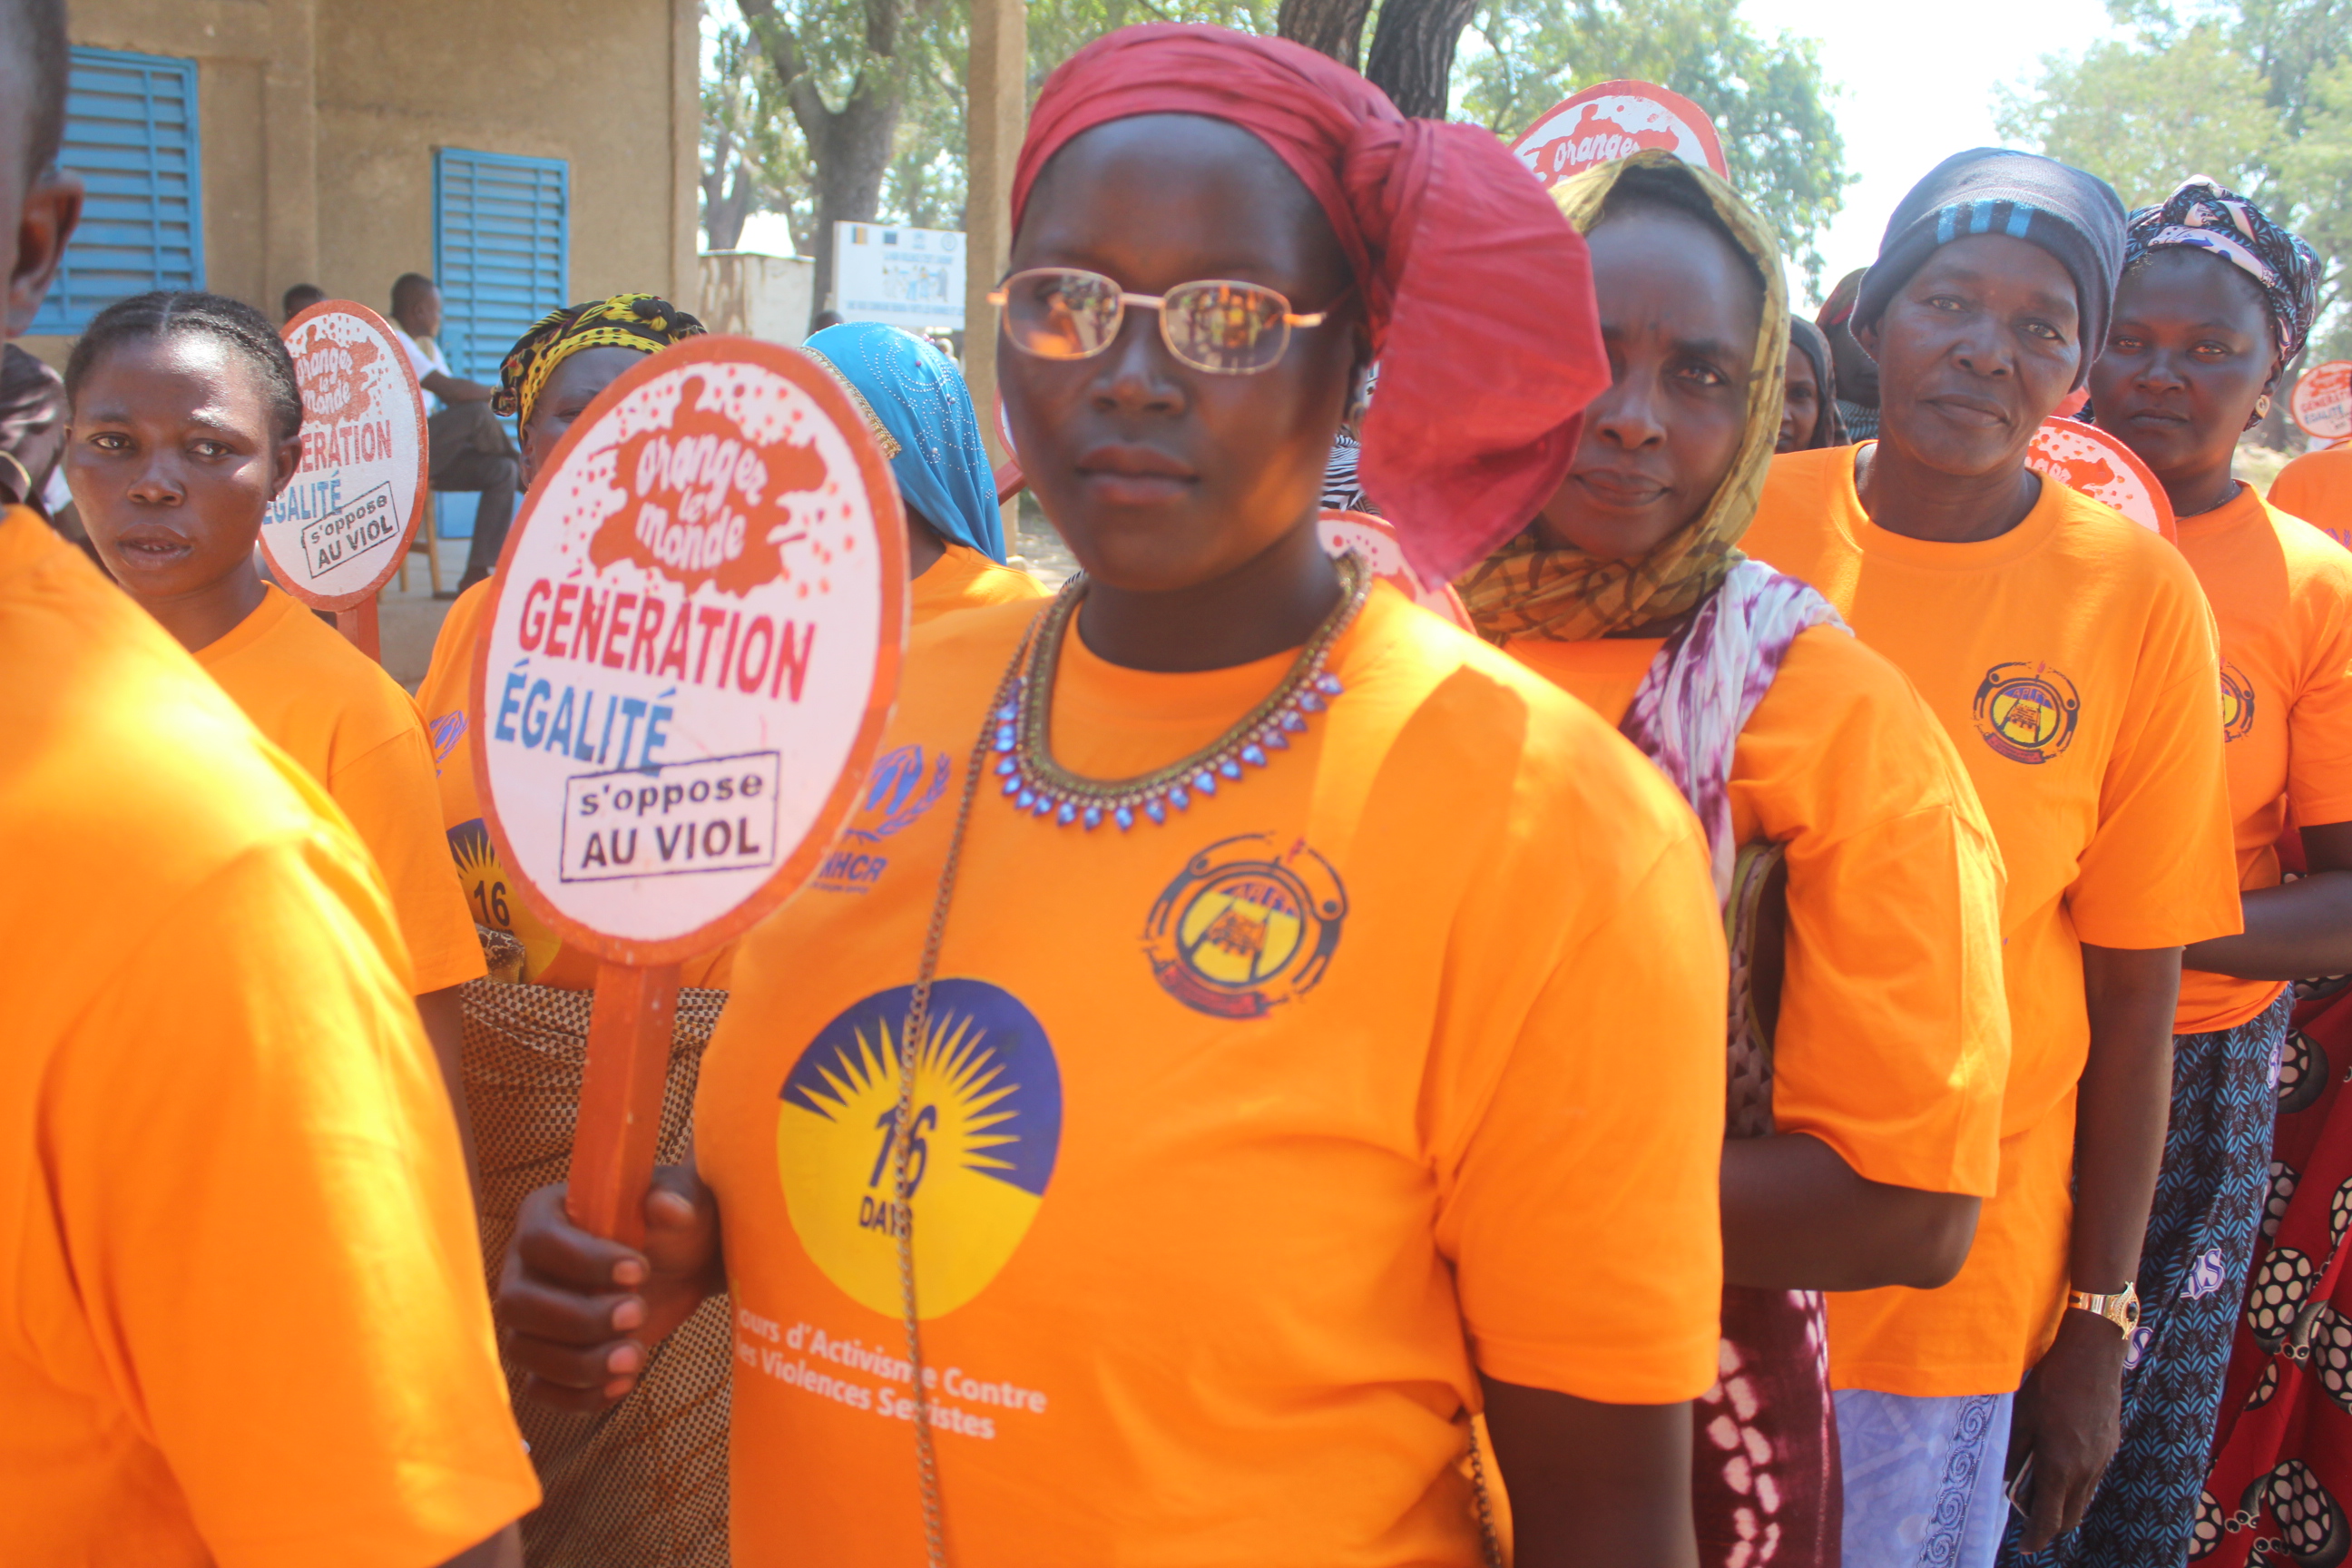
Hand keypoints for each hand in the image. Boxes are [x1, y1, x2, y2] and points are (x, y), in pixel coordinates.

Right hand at [494, 1165, 722, 1411]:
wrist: (685, 1266)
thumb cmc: (675, 1224)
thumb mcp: (684, 1202)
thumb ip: (675, 1200)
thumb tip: (669, 1207)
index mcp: (545, 1214)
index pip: (540, 1241)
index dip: (583, 1261)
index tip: (640, 1271)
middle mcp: (524, 1266)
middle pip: (519, 1302)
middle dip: (578, 1318)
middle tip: (637, 1314)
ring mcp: (530, 1316)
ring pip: (524, 1349)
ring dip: (578, 1363)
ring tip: (635, 1357)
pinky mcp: (546, 1356)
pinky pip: (540, 1387)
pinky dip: (577, 1395)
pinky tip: (622, 1384)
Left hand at [2006, 1308, 2127, 1551]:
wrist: (2093, 1356)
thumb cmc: (2052, 1382)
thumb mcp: (2022, 1415)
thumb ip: (2015, 1452)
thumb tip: (2007, 1479)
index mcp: (2060, 1465)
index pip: (2049, 1517)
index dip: (2037, 1536)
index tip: (2026, 1547)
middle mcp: (2086, 1469)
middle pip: (2070, 1515)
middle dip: (2050, 1524)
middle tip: (2030, 1516)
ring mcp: (2102, 1459)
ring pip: (2083, 1498)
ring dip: (2064, 1503)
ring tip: (2042, 1492)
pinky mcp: (2110, 1446)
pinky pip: (2093, 1478)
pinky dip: (2076, 1484)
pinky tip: (2061, 1466)